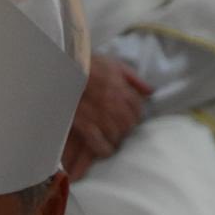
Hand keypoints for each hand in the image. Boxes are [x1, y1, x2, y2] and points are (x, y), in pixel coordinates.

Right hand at [62, 54, 150, 181]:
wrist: (64, 69)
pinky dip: (104, 148)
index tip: (132, 117)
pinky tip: (105, 150)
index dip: (136, 114)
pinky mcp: (84, 124)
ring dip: (116, 138)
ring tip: (113, 138)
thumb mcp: (114, 64)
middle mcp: (112, 103)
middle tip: (122, 129)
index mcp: (120, 88)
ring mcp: (98, 115)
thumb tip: (150, 91)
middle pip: (128, 123)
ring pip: (116, 134)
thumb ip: (134, 78)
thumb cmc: (88, 65)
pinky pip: (98, 142)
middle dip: (127, 128)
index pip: (137, 108)